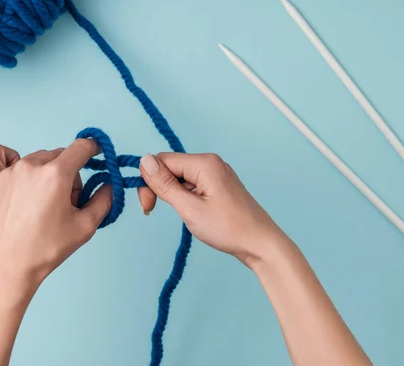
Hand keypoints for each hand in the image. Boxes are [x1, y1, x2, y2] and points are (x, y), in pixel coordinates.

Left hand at [0, 139, 111, 287]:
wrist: (7, 267)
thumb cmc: (46, 249)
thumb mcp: (86, 227)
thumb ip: (104, 200)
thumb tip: (109, 185)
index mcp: (56, 175)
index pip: (82, 146)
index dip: (94, 150)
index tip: (97, 158)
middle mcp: (31, 166)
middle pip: (61, 156)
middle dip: (69, 175)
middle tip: (66, 204)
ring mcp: (8, 172)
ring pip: (37, 159)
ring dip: (46, 173)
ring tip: (42, 202)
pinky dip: (10, 158)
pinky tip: (18, 175)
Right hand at [137, 153, 285, 265]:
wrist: (260, 243)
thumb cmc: (228, 228)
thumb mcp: (189, 208)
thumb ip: (165, 184)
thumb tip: (144, 161)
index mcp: (204, 163)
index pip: (162, 160)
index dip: (149, 181)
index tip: (148, 206)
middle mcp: (211, 162)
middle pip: (171, 167)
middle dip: (159, 187)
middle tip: (153, 211)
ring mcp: (217, 173)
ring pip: (180, 177)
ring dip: (172, 194)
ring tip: (183, 215)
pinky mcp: (219, 185)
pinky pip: (193, 184)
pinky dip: (185, 197)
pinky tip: (192, 213)